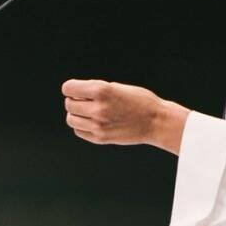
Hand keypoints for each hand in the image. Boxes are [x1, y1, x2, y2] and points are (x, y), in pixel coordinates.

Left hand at [61, 79, 189, 153]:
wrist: (156, 121)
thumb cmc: (140, 101)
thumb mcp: (116, 87)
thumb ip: (95, 90)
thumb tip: (76, 95)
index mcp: (102, 91)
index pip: (68, 88)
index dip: (71, 88)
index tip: (76, 90)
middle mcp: (98, 108)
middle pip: (69, 104)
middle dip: (75, 101)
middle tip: (86, 101)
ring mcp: (98, 125)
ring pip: (71, 119)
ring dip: (77, 114)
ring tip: (89, 112)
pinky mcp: (101, 138)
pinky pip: (79, 131)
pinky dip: (82, 126)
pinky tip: (93, 122)